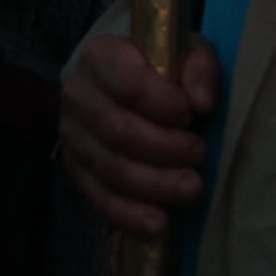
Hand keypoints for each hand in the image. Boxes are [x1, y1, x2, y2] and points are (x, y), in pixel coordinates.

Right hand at [59, 33, 217, 236]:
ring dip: (154, 185)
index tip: (191, 112)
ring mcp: (72, 135)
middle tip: (200, 155)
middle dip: (165, 150)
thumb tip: (203, 103)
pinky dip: (129, 215)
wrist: (126, 76)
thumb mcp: (185, 50)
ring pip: (110, 169)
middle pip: (119, 132)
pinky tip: (158, 224)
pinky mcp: (76, 169)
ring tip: (191, 189)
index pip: (128, 84)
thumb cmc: (160, 63)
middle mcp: (77, 94)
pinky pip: (99, 198)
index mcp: (100, 55)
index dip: (162, 103)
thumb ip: (198, 67)